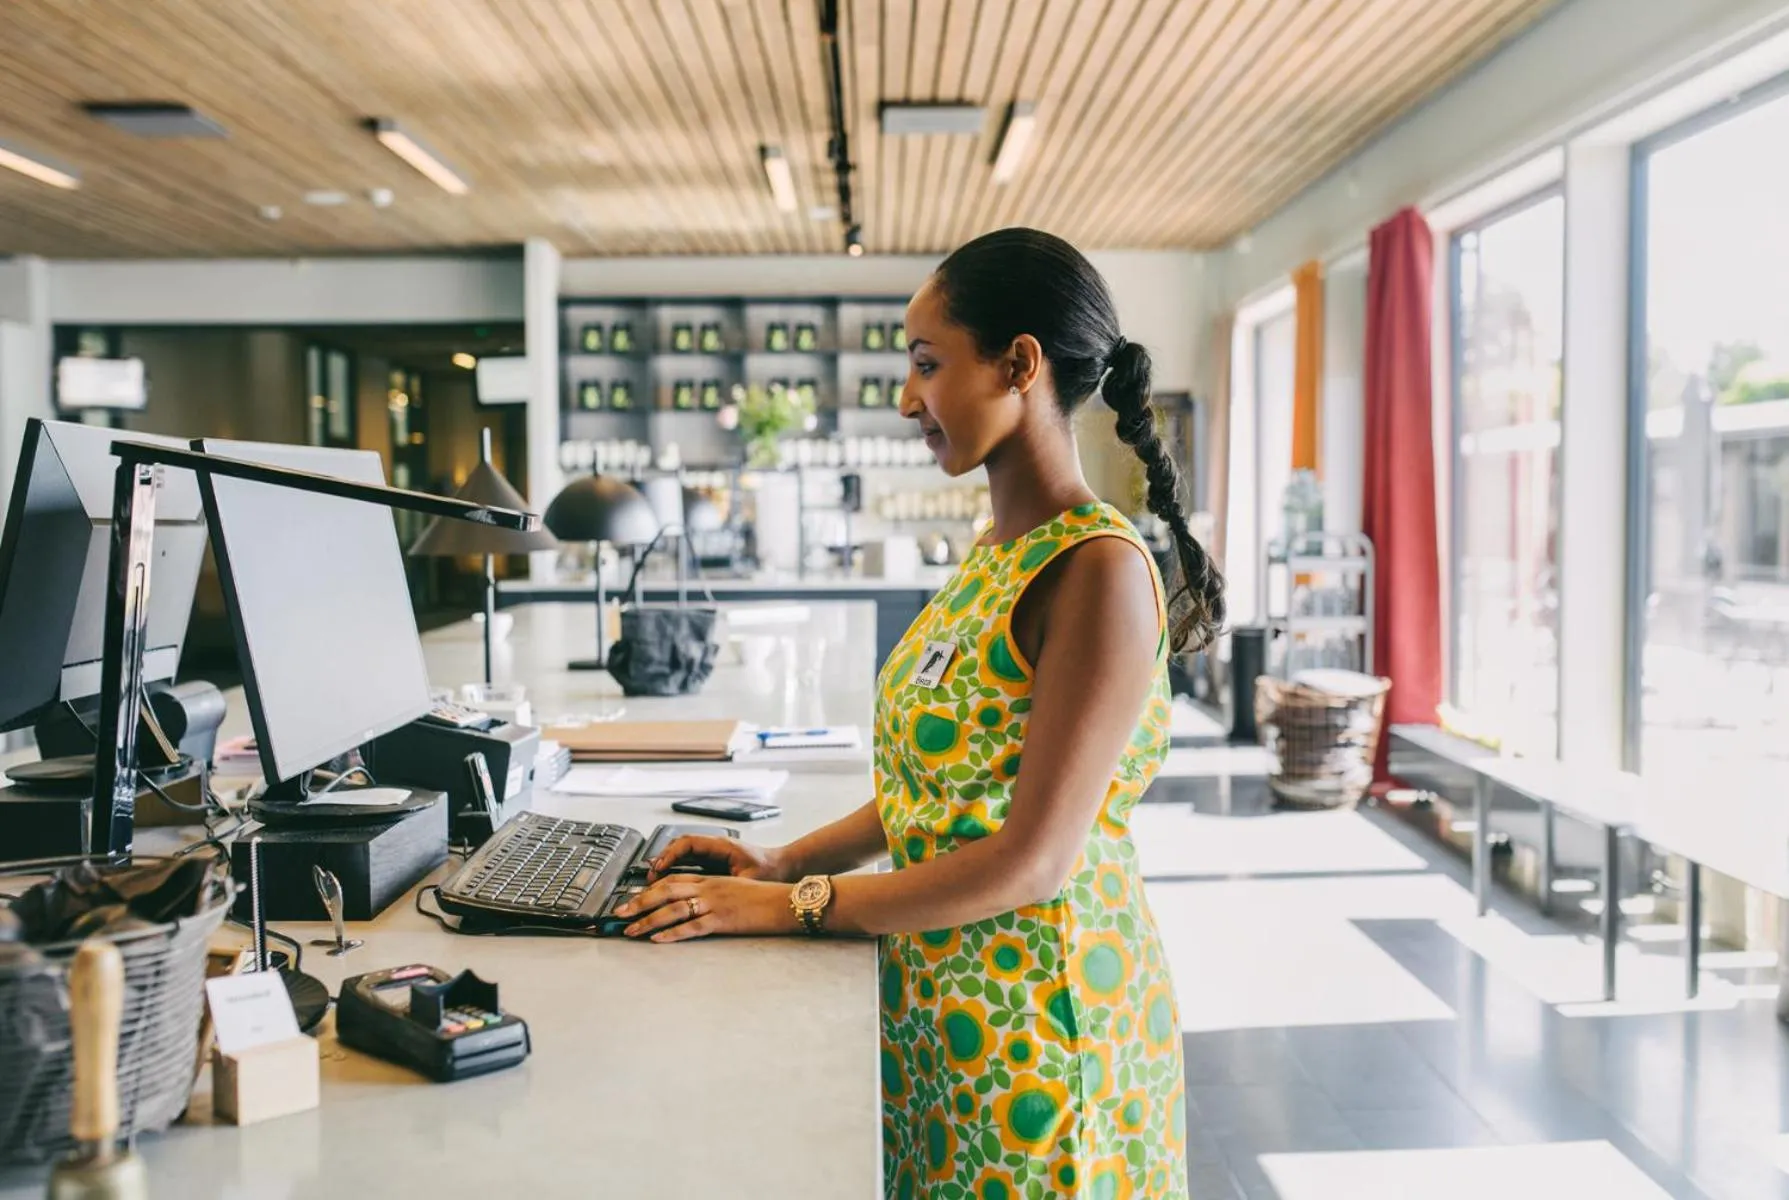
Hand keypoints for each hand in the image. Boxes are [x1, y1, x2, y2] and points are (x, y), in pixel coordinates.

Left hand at [611, 875, 794, 942]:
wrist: (787, 902)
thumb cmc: (765, 899)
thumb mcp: (736, 892)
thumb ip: (715, 896)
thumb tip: (696, 908)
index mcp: (711, 881)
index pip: (673, 880)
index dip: (650, 889)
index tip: (633, 899)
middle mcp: (709, 888)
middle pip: (665, 890)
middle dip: (639, 902)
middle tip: (619, 914)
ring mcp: (715, 903)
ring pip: (673, 909)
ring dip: (648, 920)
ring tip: (630, 931)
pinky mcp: (723, 920)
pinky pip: (692, 927)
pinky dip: (672, 933)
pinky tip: (657, 940)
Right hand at [646, 836, 795, 882]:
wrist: (784, 866)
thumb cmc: (770, 871)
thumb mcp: (748, 879)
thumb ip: (729, 885)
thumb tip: (708, 892)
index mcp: (722, 846)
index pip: (687, 843)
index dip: (670, 854)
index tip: (658, 867)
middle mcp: (715, 846)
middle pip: (680, 846)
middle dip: (662, 859)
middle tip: (649, 876)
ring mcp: (714, 853)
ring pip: (683, 854)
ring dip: (667, 864)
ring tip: (654, 880)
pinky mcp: (714, 862)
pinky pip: (690, 861)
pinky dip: (677, 869)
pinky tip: (668, 882)